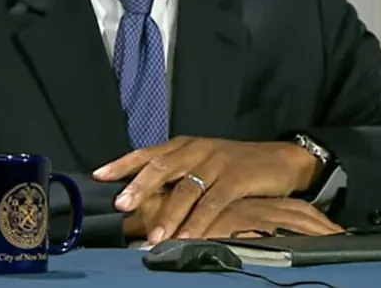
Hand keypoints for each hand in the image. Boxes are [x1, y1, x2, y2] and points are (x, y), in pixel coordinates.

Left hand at [93, 136, 320, 243]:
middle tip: (121, 205)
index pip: (148, 153)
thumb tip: (145, 196)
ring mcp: (216, 163)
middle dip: (139, 187)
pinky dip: (198, 222)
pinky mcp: (236, 179)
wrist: (281, 159)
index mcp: (185, 145)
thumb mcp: (204, 162)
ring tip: (154, 236)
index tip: (99, 176)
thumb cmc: (237, 164)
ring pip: (185, 189)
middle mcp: (197, 150)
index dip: (122, 163)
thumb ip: (178, 174)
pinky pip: (212, 203)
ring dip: (168, 215)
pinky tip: (187, 236)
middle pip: (161, 167)